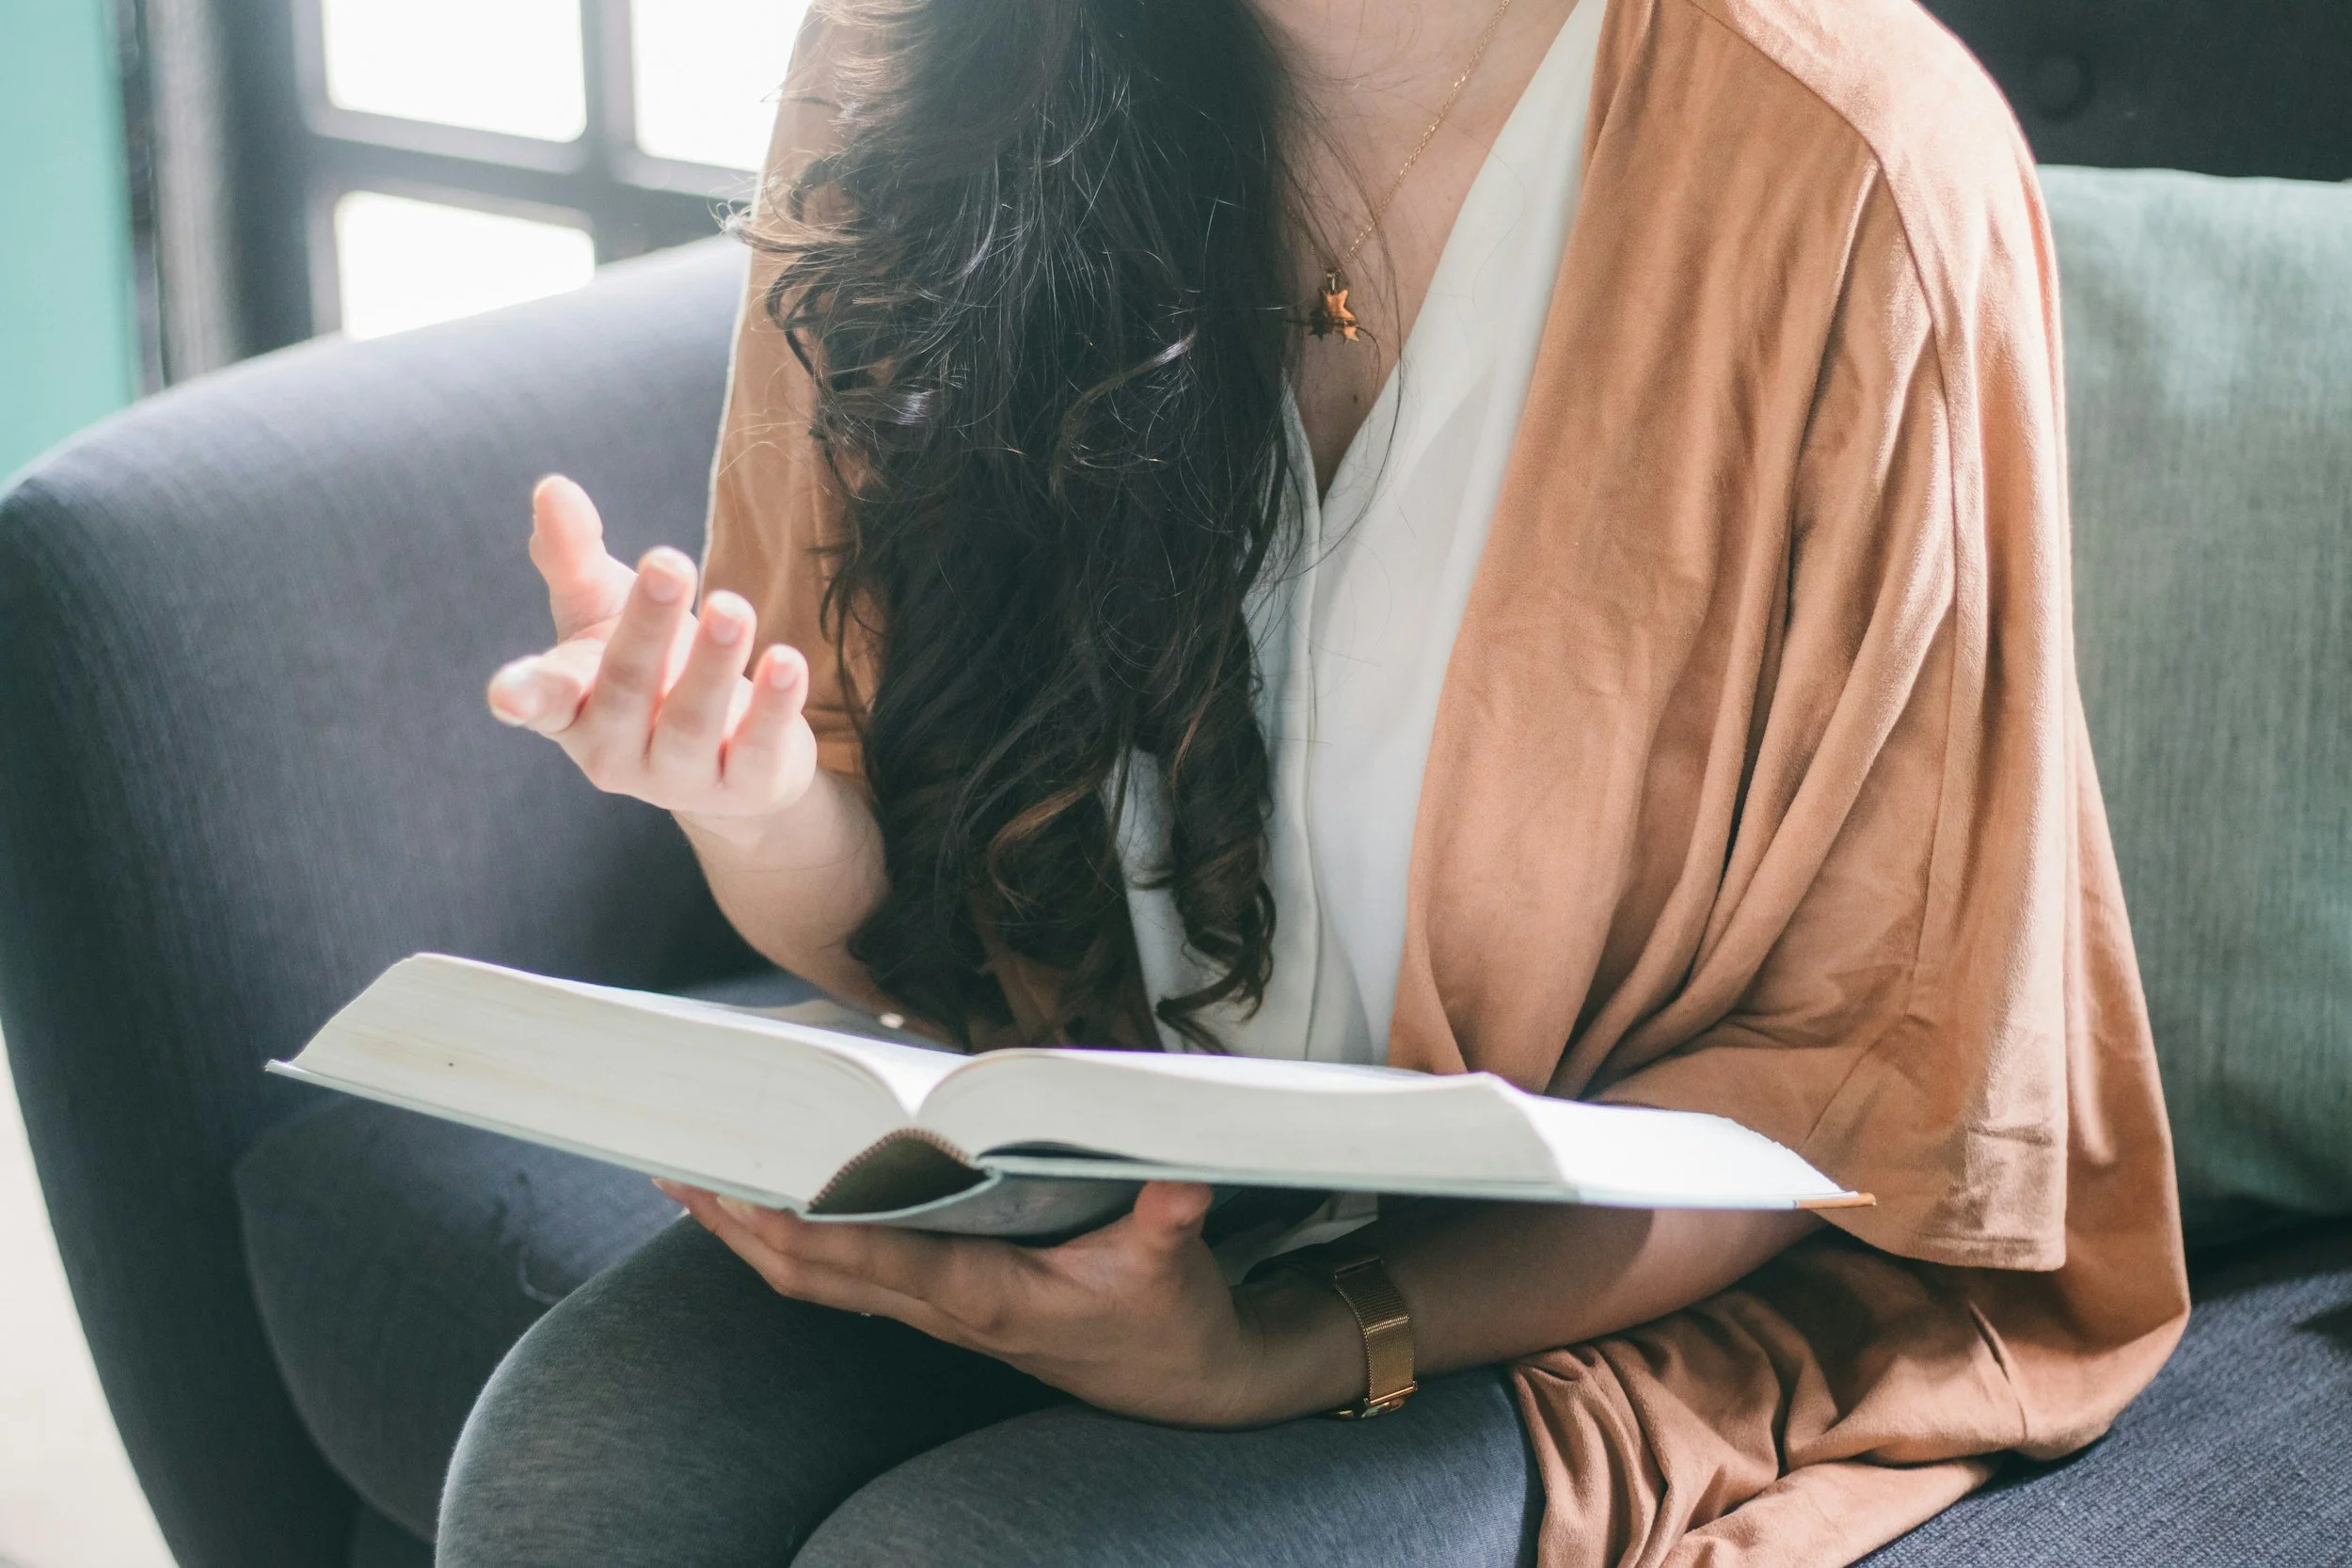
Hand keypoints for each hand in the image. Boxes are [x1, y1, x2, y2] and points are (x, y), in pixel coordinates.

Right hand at [485, 475, 817, 824]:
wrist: (727, 751)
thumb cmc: (648, 667)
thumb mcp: (603, 609)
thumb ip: (572, 555)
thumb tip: (553, 488)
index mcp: (570, 707)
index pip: (543, 700)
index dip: (525, 695)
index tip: (507, 692)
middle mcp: (615, 750)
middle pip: (627, 688)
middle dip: (648, 627)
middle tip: (670, 563)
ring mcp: (679, 777)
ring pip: (692, 722)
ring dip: (713, 662)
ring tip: (732, 606)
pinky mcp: (744, 786)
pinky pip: (756, 749)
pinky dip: (773, 706)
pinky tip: (787, 660)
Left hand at [655, 1180, 1365, 1427]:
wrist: (1179, 1382)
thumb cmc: (1168, 1320)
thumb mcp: (1173, 1266)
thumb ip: (1169, 1221)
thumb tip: (1180, 1181)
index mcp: (985, 1295)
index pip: (876, 1259)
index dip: (805, 1228)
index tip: (746, 1189)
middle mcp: (943, 1308)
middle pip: (814, 1273)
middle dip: (741, 1226)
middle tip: (677, 1167)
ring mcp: (934, 1311)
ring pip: (817, 1279)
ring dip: (749, 1236)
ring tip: (691, 1181)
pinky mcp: (940, 1304)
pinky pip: (844, 1275)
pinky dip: (791, 1241)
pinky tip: (766, 1206)